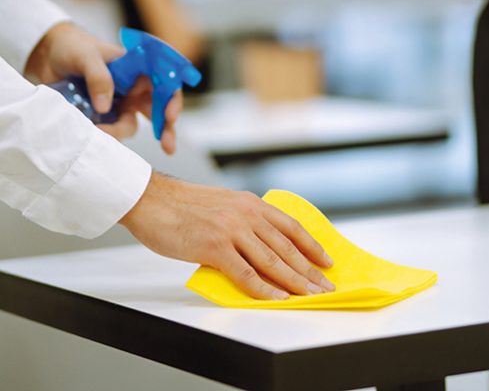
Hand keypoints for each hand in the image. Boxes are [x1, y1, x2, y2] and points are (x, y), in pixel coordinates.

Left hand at [25, 22, 181, 153]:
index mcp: (138, 70)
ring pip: (130, 125)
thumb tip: (105, 107)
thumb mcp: (86, 56)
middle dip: (166, 130)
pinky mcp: (101, 117)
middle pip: (158, 111)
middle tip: (168, 146)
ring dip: (120, 133)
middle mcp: (133, 89)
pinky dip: (104, 137)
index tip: (170, 116)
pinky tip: (92, 136)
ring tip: (99, 132)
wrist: (45, 55)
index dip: (173, 100)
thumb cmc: (73, 46)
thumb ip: (98, 77)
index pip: (165, 84)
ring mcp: (118, 104)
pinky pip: (109, 131)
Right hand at [120, 173, 335, 299]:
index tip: (326, 260)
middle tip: (326, 286)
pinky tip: (278, 298)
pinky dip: (265, 289)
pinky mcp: (215, 247)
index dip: (311, 245)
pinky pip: (246, 274)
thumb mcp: (222, 204)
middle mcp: (246, 214)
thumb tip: (261, 247)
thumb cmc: (182, 206)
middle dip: (309, 270)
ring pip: (272, 260)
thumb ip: (243, 221)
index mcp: (250, 202)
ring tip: (310, 296)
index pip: (290, 226)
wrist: (152, 200)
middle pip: (286, 246)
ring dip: (295, 282)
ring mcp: (232, 230)